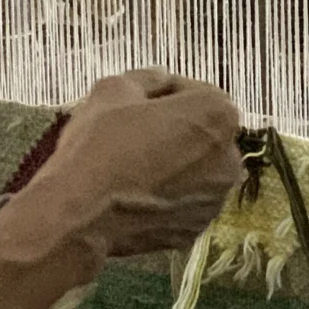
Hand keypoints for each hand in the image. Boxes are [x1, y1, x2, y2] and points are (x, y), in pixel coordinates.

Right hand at [37, 69, 242, 264]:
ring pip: (194, 168)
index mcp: (216, 116)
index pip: (198, 92)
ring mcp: (215, 200)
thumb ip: (145, 78)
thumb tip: (160, 77)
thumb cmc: (99, 144)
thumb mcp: (111, 90)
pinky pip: (183, 200)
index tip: (137, 99)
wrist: (80, 213)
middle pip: (201, 132)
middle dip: (174, 127)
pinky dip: (165, 192)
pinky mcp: (196, 230)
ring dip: (172, 160)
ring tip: (130, 162)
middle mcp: (229, 159)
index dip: (165, 91)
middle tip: (133, 129)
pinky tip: (132, 190)